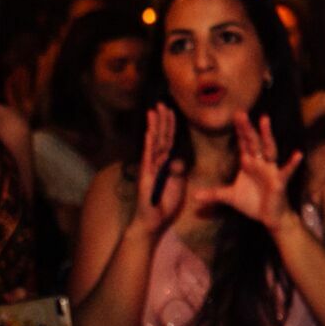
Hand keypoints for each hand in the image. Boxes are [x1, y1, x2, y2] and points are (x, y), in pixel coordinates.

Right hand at [133, 105, 185, 233]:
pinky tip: (149, 132)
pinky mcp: (146, 176)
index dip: (170, 126)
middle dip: (161, 120)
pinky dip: (149, 144)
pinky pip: (148, 158)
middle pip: (160, 137)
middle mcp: (156, 163)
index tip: (170, 111)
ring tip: (154, 111)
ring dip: (154, 126)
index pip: (168, 141)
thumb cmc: (164, 204)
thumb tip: (177, 159)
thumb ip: (178, 171)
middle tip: (161, 103)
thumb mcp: (177, 185)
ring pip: (153, 143)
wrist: (153, 222)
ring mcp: (149, 168)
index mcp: (165, 164)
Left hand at [193, 114, 304, 233]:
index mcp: (249, 163)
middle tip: (240, 113)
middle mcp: (260, 163)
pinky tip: (297, 154)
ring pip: (269, 149)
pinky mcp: (279, 181)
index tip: (235, 115)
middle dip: (247, 128)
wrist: (268, 217)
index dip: (239, 130)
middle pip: (253, 142)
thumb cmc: (252, 202)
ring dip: (267, 135)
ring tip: (264, 120)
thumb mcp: (230, 197)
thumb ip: (213, 194)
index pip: (243, 143)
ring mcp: (270, 170)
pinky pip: (286, 171)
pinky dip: (292, 163)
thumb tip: (194, 196)